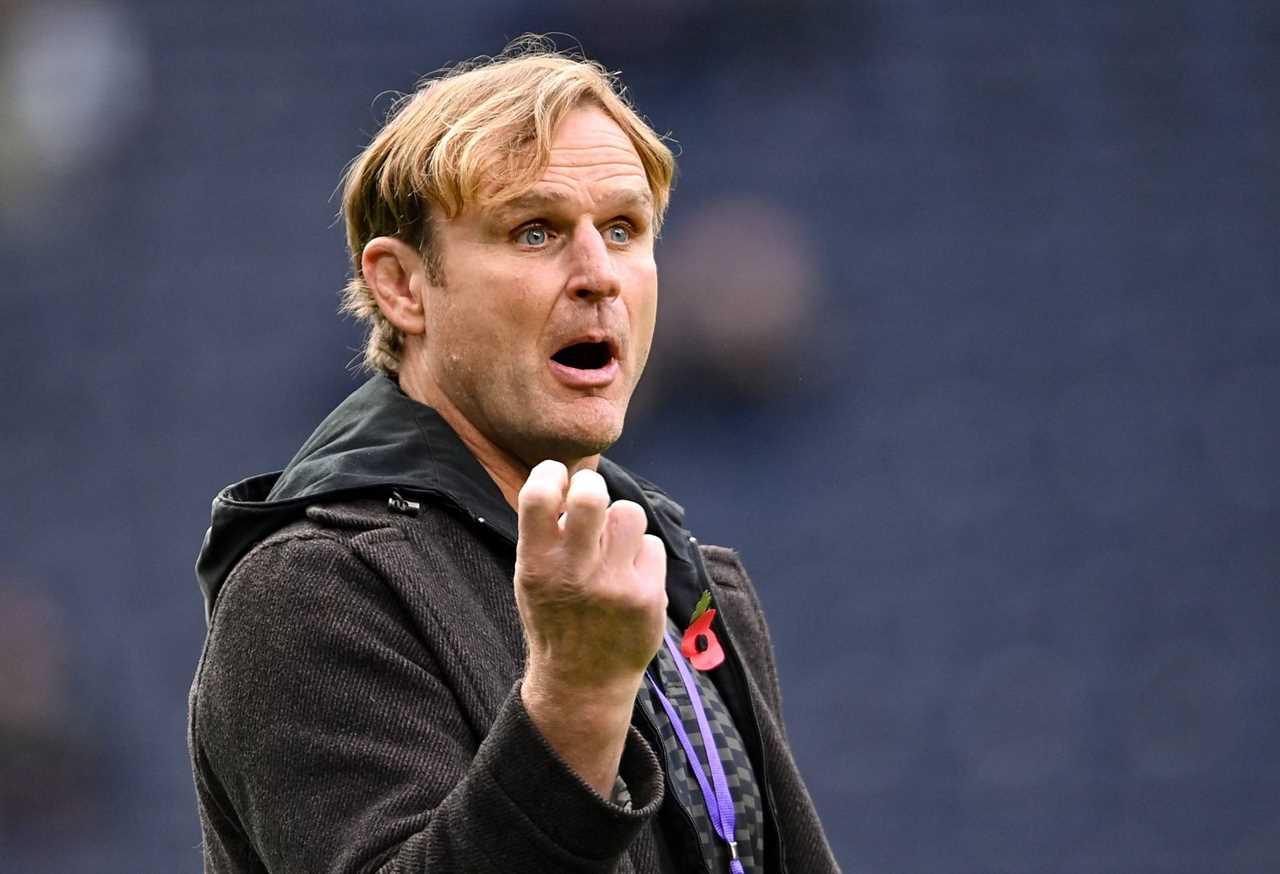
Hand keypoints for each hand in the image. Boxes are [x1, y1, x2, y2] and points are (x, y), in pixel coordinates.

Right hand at [515, 461, 667, 701]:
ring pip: (629, 513)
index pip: (539, 495)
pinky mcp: (648, 596)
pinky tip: (630, 577)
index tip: (558, 477)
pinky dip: (642, 555)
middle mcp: (575, 573)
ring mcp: (614, 585)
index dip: (551, 473)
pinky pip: (652, 546)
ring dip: (621, 522)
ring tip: (613, 545)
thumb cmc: (556, 618)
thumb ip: (545, 534)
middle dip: (593, 487)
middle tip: (591, 499)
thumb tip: (570, 480)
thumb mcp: (531, 579)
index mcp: (537, 565)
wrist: (583, 681)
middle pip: (592, 496)